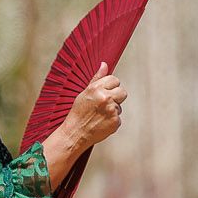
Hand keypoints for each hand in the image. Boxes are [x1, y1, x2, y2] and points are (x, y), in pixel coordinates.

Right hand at [43, 65, 126, 181]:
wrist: (75, 133)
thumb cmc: (78, 112)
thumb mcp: (85, 92)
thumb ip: (97, 78)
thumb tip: (104, 64)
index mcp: (97, 89)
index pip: (115, 80)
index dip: (111, 86)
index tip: (104, 92)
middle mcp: (105, 98)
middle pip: (122, 92)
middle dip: (116, 96)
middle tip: (105, 103)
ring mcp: (112, 111)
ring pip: (120, 106)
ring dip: (113, 109)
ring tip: (99, 115)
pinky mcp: (115, 122)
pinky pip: (118, 118)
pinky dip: (111, 120)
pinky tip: (101, 122)